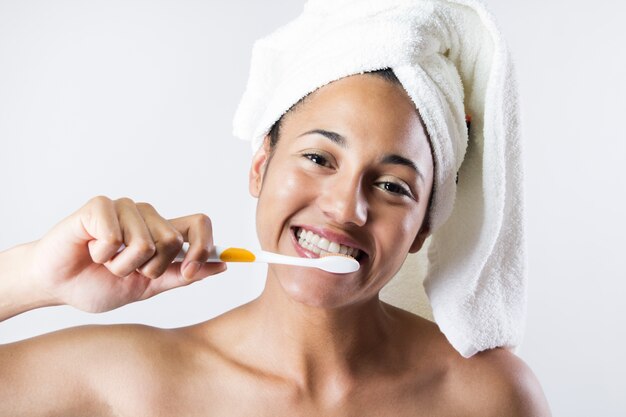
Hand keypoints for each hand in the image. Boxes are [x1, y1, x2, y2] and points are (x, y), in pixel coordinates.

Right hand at [25, 196, 225, 312]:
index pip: (199, 224)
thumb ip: (184, 275)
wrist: (56, 286)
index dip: (201, 248)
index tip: (186, 272)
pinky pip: (115, 237)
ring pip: (144, 243)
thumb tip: (222, 264)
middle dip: (150, 268)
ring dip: (121, 266)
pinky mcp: (100, 206)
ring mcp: (124, 208)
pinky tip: (90, 250)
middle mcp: (147, 216)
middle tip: (125, 271)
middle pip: (173, 240)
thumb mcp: (148, 287)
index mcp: (162, 232)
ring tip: (105, 262)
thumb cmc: (97, 284)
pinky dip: (102, 255)